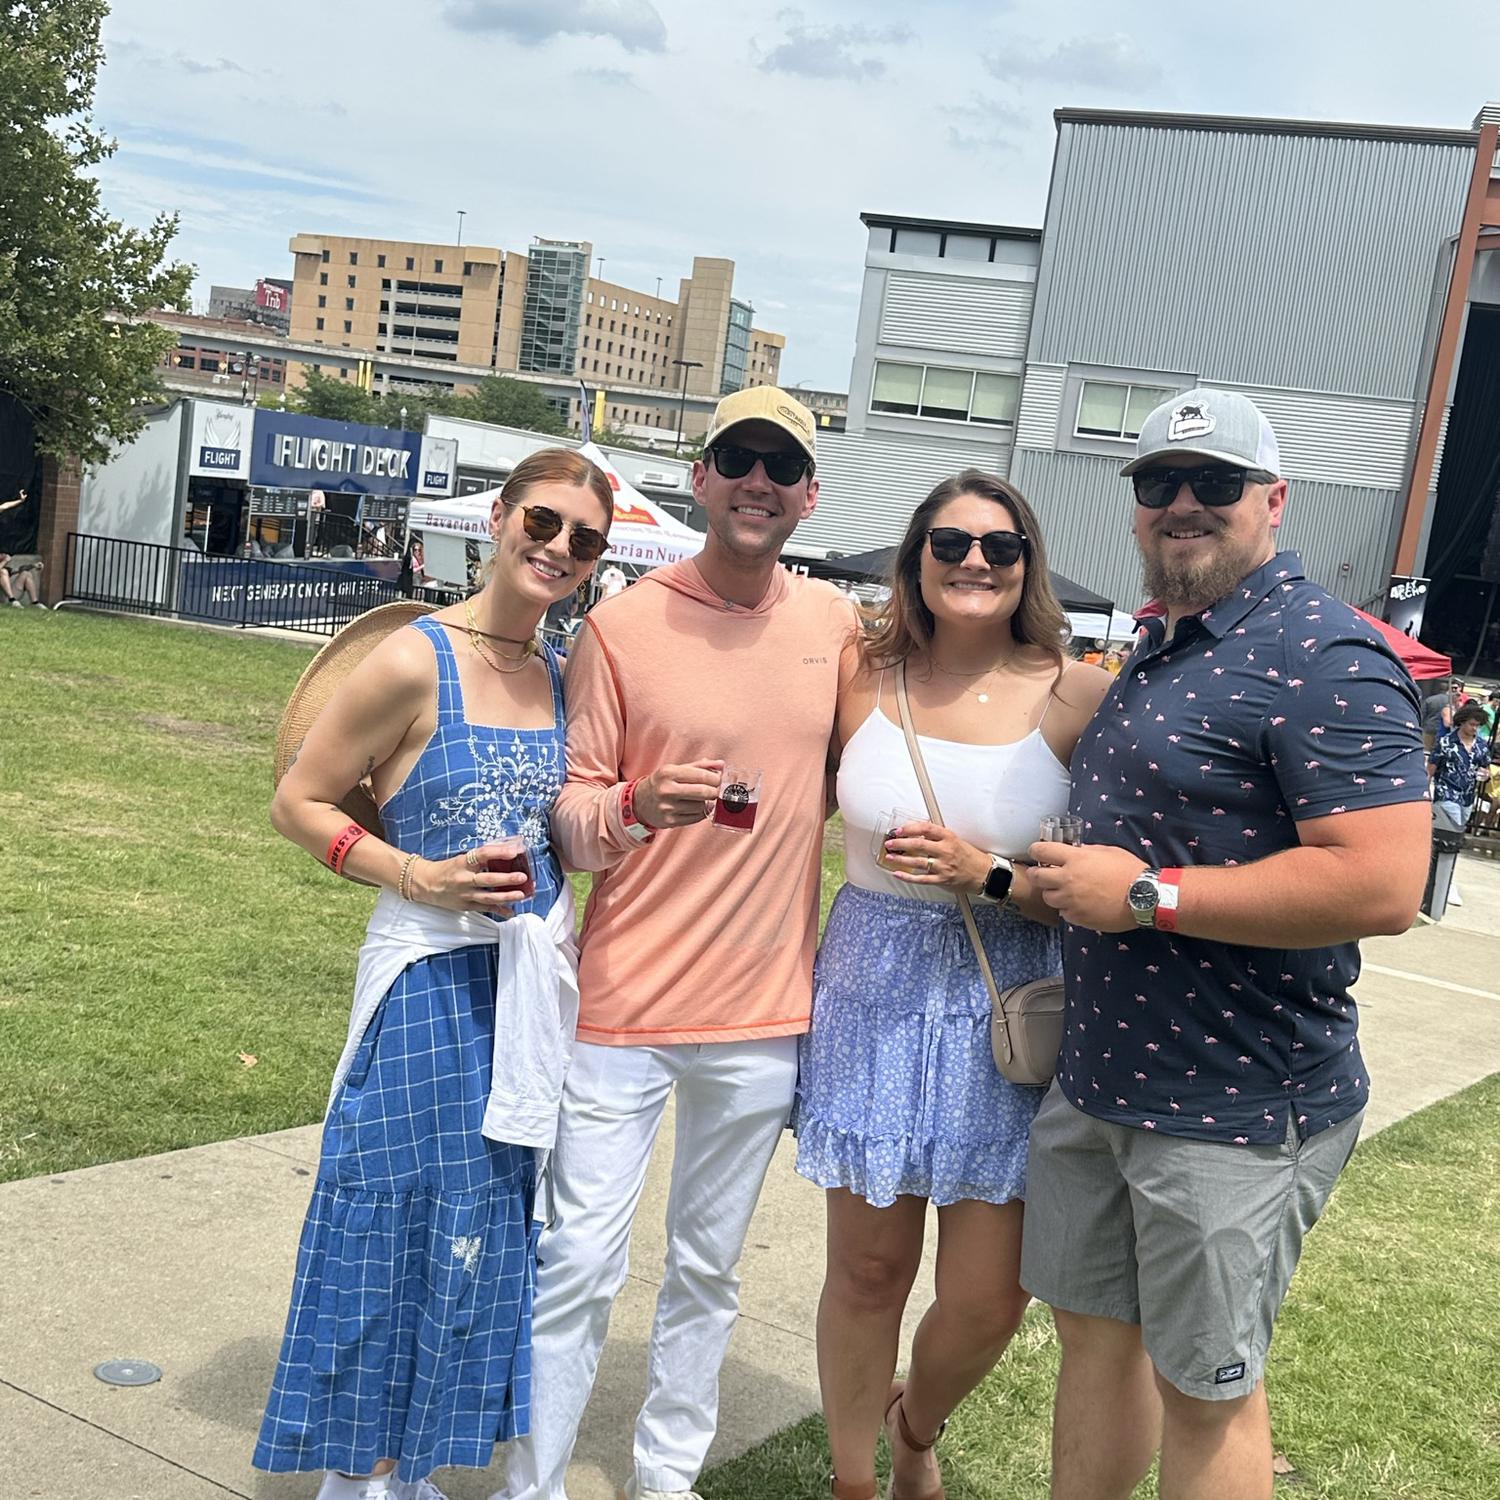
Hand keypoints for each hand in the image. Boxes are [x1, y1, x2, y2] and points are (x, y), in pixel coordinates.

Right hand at [407, 844, 530, 915]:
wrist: (425, 884)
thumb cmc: (447, 869)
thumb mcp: (462, 859)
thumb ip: (481, 858)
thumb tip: (507, 852)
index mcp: (463, 862)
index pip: (483, 854)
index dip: (499, 852)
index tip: (515, 852)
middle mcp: (464, 878)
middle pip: (488, 879)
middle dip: (506, 879)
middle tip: (522, 877)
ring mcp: (465, 894)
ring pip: (488, 897)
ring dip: (506, 896)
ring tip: (521, 894)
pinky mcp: (465, 906)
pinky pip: (484, 909)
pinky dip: (498, 911)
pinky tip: (511, 912)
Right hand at [635, 760, 723, 828]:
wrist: (640, 801)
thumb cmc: (662, 782)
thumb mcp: (676, 769)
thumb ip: (700, 766)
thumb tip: (721, 765)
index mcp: (668, 773)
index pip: (701, 775)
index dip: (716, 778)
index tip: (720, 780)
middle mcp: (667, 790)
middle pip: (703, 792)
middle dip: (714, 791)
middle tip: (716, 790)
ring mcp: (668, 807)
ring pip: (701, 806)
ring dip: (706, 803)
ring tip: (700, 799)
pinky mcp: (670, 821)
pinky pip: (696, 818)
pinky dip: (701, 812)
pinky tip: (695, 807)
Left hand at [882, 818, 990, 893]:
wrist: (983, 873)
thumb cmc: (969, 856)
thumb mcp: (955, 840)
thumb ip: (937, 836)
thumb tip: (917, 831)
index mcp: (949, 838)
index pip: (926, 828)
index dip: (910, 828)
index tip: (899, 829)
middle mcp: (945, 851)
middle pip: (918, 844)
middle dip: (900, 843)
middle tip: (890, 842)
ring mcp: (943, 866)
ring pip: (917, 861)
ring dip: (900, 859)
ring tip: (890, 856)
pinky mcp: (941, 879)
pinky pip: (921, 878)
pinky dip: (907, 876)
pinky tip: (898, 873)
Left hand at [1027, 841, 1141, 931]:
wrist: (1144, 897)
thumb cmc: (1129, 870)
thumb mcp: (1107, 852)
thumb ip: (1086, 851)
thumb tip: (1074, 851)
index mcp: (1075, 859)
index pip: (1041, 851)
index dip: (1036, 850)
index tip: (1038, 853)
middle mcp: (1068, 879)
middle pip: (1036, 877)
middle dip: (1037, 874)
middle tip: (1043, 874)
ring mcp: (1071, 900)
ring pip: (1047, 897)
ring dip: (1052, 893)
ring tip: (1065, 891)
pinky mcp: (1077, 917)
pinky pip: (1063, 912)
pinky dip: (1067, 908)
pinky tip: (1079, 905)